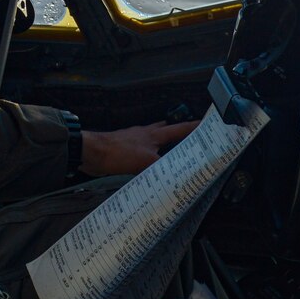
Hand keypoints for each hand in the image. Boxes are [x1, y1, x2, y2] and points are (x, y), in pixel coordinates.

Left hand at [80, 119, 198, 176]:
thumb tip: (180, 175)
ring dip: (163, 145)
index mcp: (154, 134)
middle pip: (167, 131)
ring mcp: (134, 141)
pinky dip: (149, 156)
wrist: (93, 153)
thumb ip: (164, 167)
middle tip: (190, 135)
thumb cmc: (118, 152)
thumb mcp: (146, 162)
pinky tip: (149, 164)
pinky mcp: (125, 150)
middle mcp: (146, 135)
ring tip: (172, 152)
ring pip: (154, 140)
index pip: (180, 129)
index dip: (194, 127)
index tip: (206, 123)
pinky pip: (142, 152)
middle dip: (179, 133)